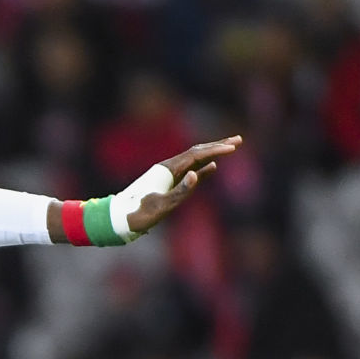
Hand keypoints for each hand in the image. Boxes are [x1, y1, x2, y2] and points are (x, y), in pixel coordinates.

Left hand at [126, 136, 241, 234]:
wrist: (121, 218)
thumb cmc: (141, 214)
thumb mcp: (163, 205)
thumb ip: (181, 191)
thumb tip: (197, 174)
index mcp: (168, 169)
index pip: (197, 155)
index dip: (216, 150)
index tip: (234, 148)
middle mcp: (169, 167)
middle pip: (198, 151)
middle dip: (218, 145)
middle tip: (239, 140)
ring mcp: (169, 174)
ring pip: (195, 159)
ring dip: (213, 153)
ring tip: (231, 148)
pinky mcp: (169, 183)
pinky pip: (190, 171)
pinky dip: (204, 167)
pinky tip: (213, 166)